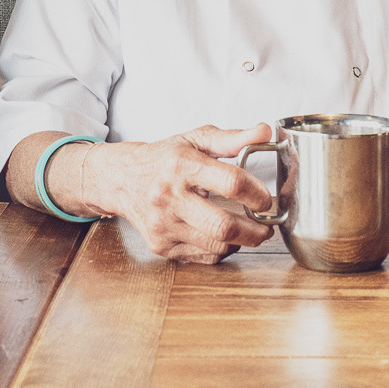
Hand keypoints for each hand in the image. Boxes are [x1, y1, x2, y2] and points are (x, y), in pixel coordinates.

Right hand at [57, 126, 277, 264]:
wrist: (122, 179)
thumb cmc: (164, 158)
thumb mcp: (196, 139)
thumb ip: (232, 138)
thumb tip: (264, 131)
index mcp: (181, 165)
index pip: (232, 182)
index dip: (257, 194)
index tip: (266, 199)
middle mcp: (169, 197)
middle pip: (224, 225)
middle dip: (256, 230)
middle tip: (266, 226)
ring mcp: (163, 225)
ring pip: (217, 245)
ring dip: (242, 241)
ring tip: (249, 230)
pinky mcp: (161, 246)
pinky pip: (204, 256)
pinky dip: (221, 249)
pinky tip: (222, 236)